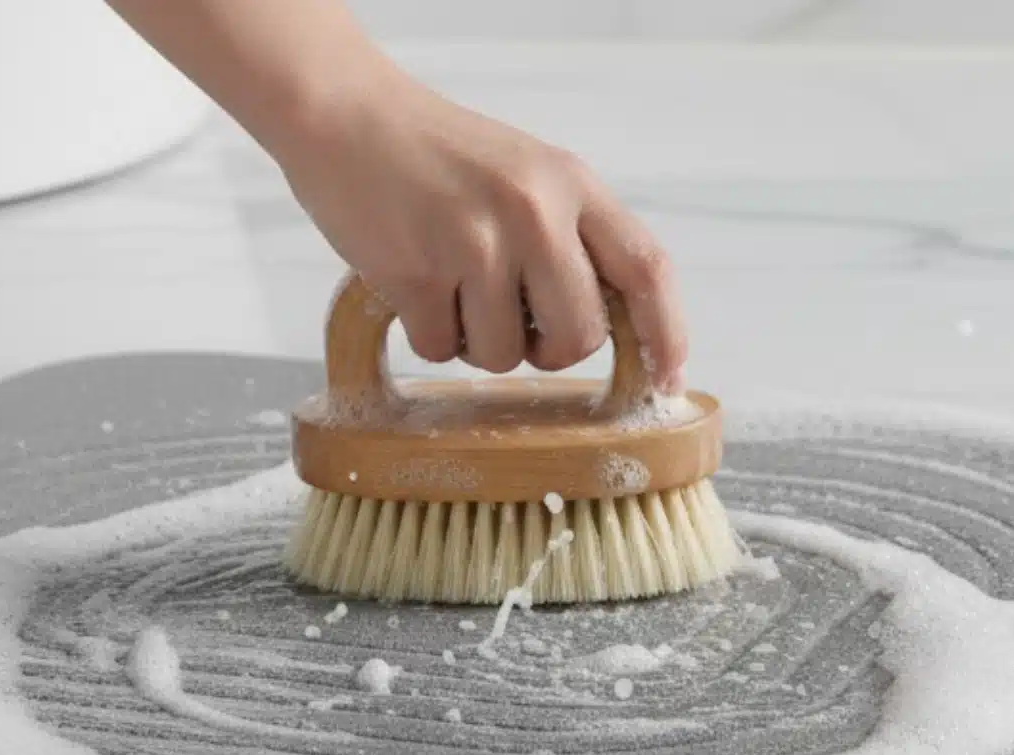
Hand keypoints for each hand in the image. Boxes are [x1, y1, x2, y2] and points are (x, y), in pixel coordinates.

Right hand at [269, 72, 686, 391]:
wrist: (347, 117)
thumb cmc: (439, 155)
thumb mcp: (528, 173)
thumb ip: (573, 234)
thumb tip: (609, 324)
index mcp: (572, 184)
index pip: (645, 269)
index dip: (665, 334)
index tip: (665, 379)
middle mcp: (533, 212)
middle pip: (580, 335)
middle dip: (552, 350)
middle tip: (518, 323)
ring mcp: (474, 243)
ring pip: (505, 355)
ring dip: (478, 342)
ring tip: (453, 286)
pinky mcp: (415, 272)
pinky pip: (440, 350)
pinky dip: (429, 334)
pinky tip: (414, 285)